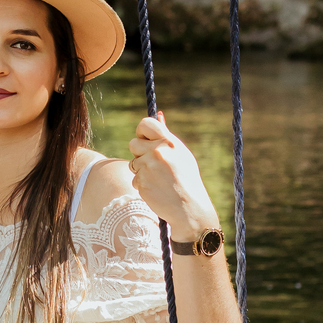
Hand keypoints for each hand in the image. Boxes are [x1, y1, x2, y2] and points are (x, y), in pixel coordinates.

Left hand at [128, 111, 218, 237]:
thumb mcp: (182, 154)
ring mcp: (148, 167)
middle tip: (153, 164)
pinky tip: (157, 190)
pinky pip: (135, 179)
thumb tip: (158, 115)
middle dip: (139, 154)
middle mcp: (158, 152)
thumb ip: (167, 136)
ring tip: (159, 180)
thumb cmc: (187, 179)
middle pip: (133, 144)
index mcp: (169, 142)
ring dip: (142, 171)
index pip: (146, 123)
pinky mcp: (141, 181)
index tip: (144, 139)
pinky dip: (143, 185)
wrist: (189, 208)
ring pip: (133, 163)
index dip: (141, 131)